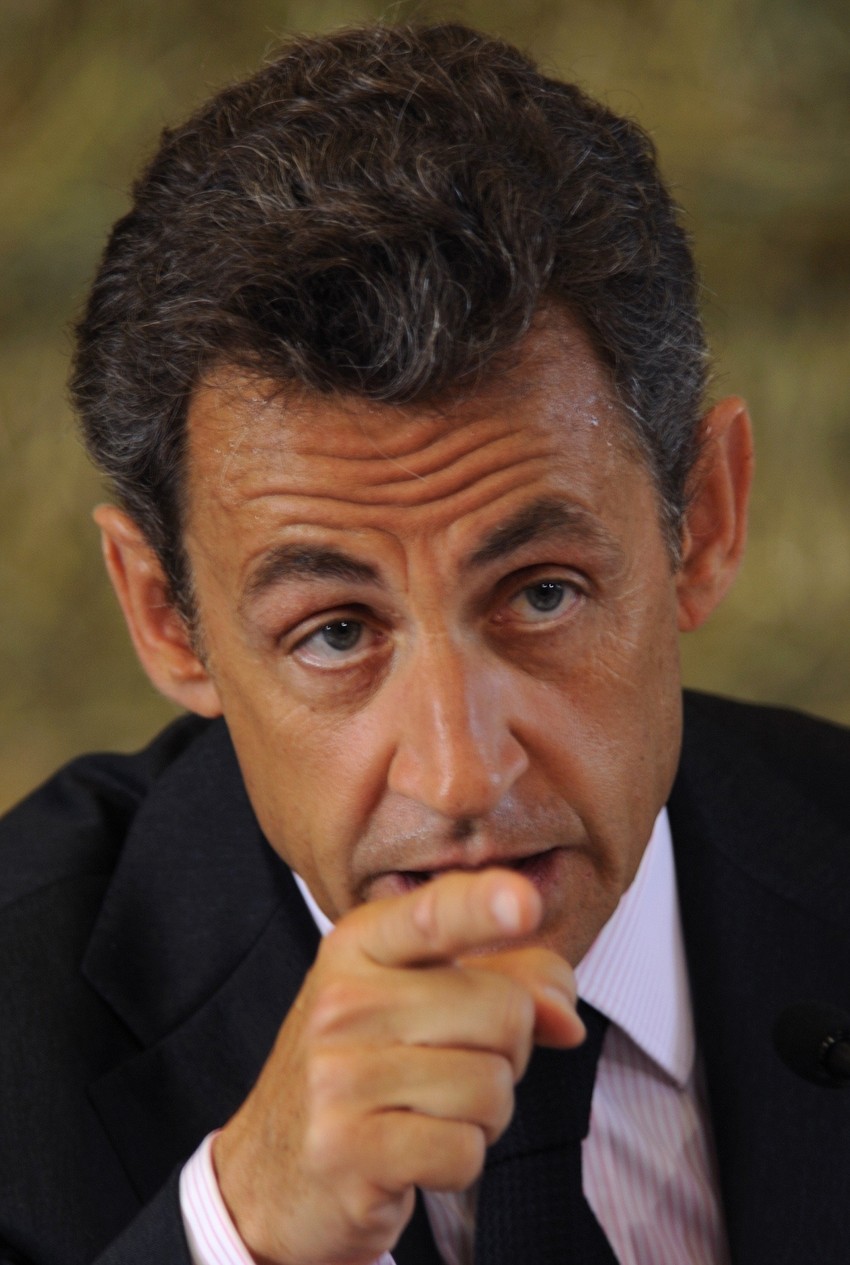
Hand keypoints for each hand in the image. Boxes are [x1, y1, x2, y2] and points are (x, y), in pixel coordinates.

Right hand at [213, 868, 584, 1264]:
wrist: (271, 1169)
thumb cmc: (366, 1068)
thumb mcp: (422, 1000)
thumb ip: (507, 982)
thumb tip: (566, 1017)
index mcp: (360, 944)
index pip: (434, 914)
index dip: (485, 906)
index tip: (525, 903)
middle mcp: (344, 999)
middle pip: (502, 1011)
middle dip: (507, 1051)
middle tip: (453, 1065)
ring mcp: (339, 1075)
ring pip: (491, 1088)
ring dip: (483, 1115)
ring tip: (428, 1111)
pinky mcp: (348, 1148)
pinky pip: (464, 1152)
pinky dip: (458, 1162)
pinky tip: (414, 1153)